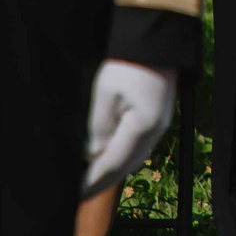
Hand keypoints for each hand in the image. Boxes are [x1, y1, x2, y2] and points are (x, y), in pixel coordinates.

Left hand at [82, 60, 175, 196]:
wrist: (154, 41)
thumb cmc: (127, 63)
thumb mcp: (104, 92)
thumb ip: (97, 126)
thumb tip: (92, 153)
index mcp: (143, 126)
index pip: (113, 161)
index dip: (93, 179)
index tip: (75, 193)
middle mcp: (155, 130)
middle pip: (126, 165)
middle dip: (103, 181)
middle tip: (80, 195)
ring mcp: (159, 125)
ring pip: (134, 158)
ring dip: (112, 171)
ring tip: (91, 180)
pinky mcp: (156, 118)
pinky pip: (138, 147)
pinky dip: (121, 158)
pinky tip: (108, 159)